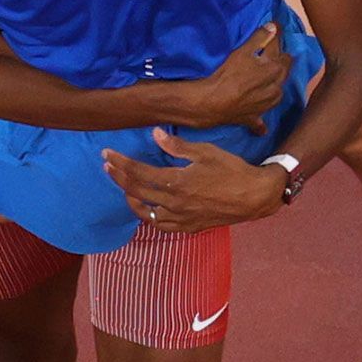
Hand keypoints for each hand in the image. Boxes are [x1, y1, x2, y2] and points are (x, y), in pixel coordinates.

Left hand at [101, 130, 288, 231]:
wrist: (255, 197)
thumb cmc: (232, 170)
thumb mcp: (206, 152)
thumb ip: (177, 147)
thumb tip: (155, 134)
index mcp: (176, 182)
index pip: (138, 173)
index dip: (120, 163)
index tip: (107, 153)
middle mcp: (174, 203)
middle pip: (136, 191)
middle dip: (118, 177)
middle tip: (108, 165)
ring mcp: (180, 218)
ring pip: (144, 212)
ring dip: (130, 198)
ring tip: (124, 187)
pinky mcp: (188, 227)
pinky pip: (161, 225)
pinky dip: (149, 217)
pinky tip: (146, 208)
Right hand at [164, 24, 287, 130]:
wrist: (210, 103)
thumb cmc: (226, 74)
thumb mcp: (242, 51)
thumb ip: (260, 38)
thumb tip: (274, 26)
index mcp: (275, 70)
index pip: (281, 51)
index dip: (277, 40)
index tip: (273, 32)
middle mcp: (275, 89)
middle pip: (283, 72)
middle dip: (279, 63)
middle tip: (271, 55)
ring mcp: (265, 106)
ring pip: (276, 94)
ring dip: (274, 87)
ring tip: (267, 81)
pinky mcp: (252, 119)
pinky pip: (260, 124)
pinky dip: (260, 124)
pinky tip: (261, 127)